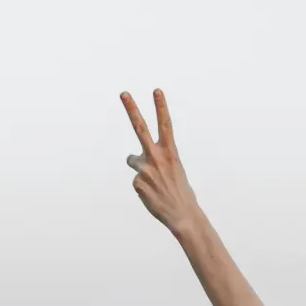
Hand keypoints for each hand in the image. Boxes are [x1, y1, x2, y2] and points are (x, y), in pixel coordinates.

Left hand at [121, 88, 202, 237]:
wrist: (182, 215)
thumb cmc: (180, 192)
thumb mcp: (174, 171)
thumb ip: (154, 160)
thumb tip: (131, 159)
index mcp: (171, 152)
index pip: (165, 125)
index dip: (161, 107)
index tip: (156, 91)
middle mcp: (156, 157)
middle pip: (140, 128)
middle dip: (132, 109)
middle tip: (124, 93)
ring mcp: (145, 169)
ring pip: (133, 160)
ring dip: (140, 167)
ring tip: (154, 183)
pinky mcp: (137, 183)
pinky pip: (136, 181)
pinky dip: (143, 187)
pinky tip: (153, 195)